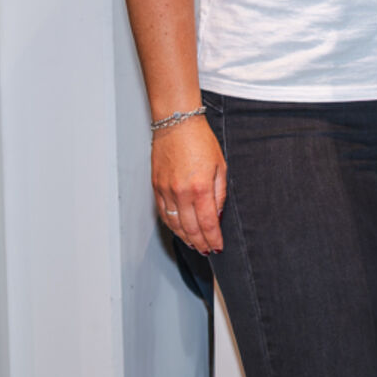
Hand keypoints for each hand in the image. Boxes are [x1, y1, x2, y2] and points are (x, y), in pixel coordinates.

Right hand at [152, 115, 226, 253]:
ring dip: (185, 237)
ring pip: (174, 224)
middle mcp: (180, 193)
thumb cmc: (201, 141)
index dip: (213, 239)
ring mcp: (165, 191)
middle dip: (200, 243)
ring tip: (195, 245)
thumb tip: (217, 215)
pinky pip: (163, 213)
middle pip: (190, 228)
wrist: (176, 124)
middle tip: (208, 251)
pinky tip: (179, 230)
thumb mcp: (221, 166)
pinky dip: (171, 225)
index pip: (208, 223)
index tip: (218, 247)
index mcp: (200, 188)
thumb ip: (220, 193)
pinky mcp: (155, 187)